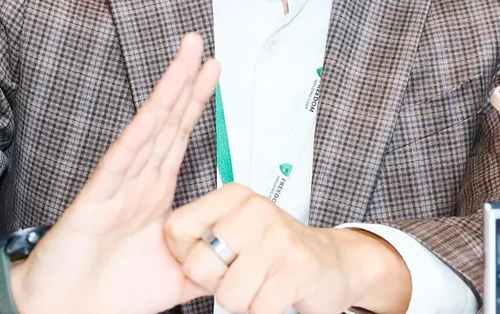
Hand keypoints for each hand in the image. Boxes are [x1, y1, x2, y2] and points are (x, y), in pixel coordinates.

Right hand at [0, 32, 219, 313]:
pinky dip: (138, 135)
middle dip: (185, 82)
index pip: (180, 138)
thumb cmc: (109, 295)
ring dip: (167, 93)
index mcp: (154, 196)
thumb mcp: (176, 279)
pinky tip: (154, 109)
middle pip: (167, 122)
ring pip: (147, 130)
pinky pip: (120, 161)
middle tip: (200, 44)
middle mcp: (136, 182)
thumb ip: (207, 263)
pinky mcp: (95, 201)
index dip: (196, 104)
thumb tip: (240, 260)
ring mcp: (115, 187)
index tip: (214, 71)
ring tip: (185, 58)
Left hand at [163, 183, 410, 313]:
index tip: (210, 256)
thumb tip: (167, 256)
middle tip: (240, 275)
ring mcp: (279, 238)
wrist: (332, 264)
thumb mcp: (236, 230)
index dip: (185, 255)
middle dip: (215, 283)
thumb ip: (201, 237)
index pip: (176, 228)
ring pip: (228, 294)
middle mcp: (256, 209)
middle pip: (199, 266)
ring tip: (262, 283)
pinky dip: (263, 310)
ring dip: (243, 301)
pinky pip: (257, 309)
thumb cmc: (273, 252)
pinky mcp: (297, 269)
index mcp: (234, 196)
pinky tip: (277, 293)